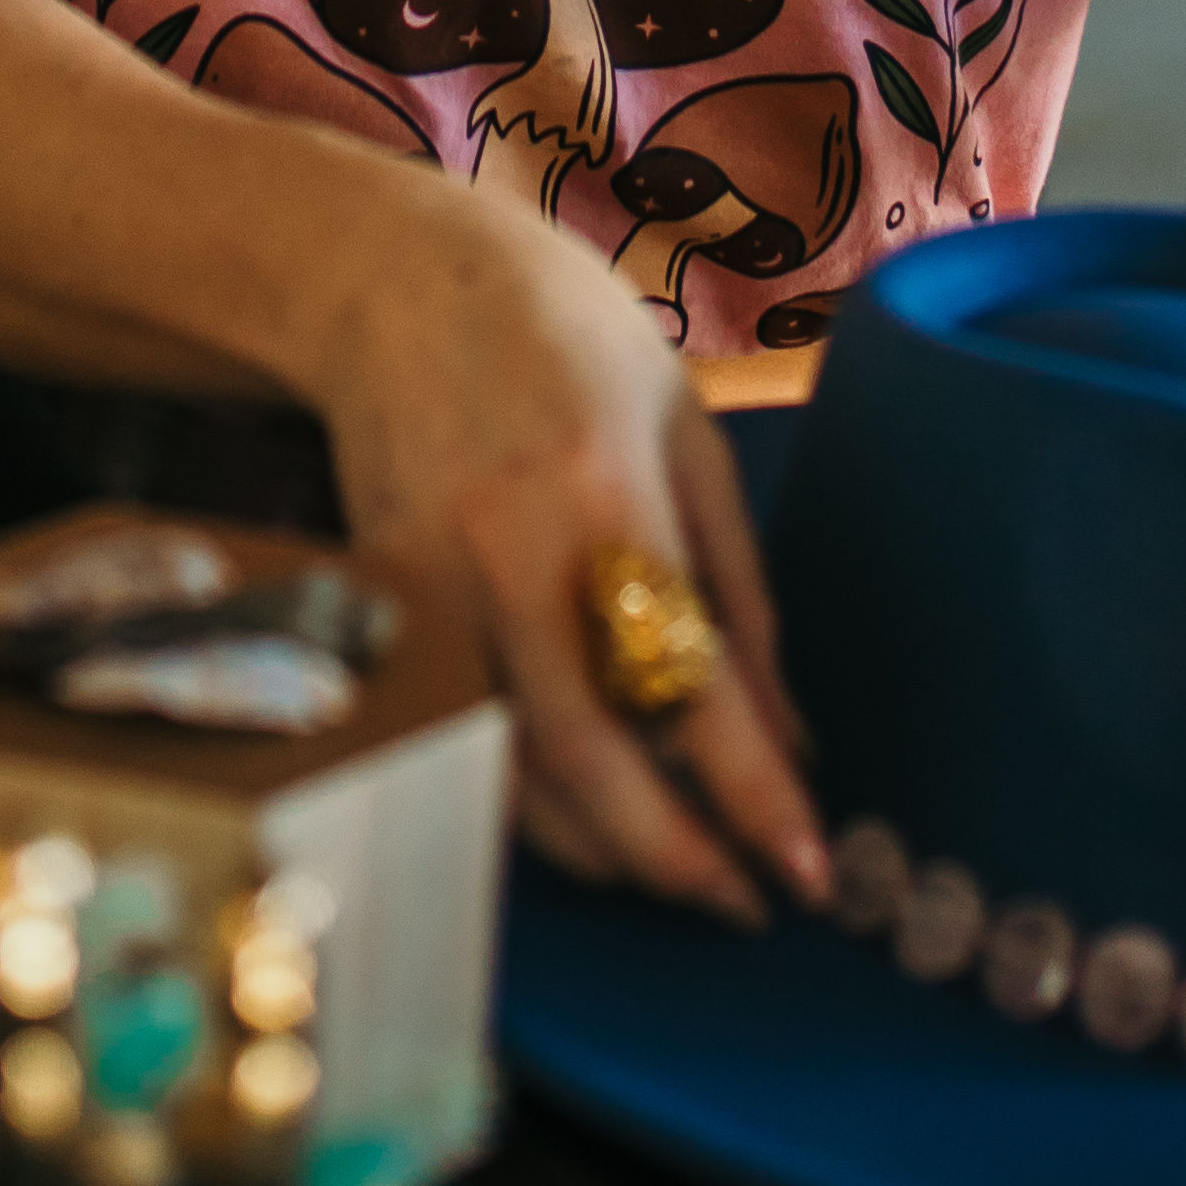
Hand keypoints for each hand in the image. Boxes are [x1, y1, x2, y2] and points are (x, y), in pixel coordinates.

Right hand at [318, 180, 825, 923]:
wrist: (393, 279)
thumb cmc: (563, 339)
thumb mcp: (686, 435)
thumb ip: (740, 590)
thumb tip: (793, 737)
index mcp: (604, 498)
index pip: (688, 687)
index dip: (753, 797)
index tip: (810, 875)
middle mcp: (505, 557)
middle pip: (589, 761)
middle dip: (675, 859)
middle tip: (743, 906)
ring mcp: (427, 591)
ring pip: (508, 775)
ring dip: (599, 849)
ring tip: (677, 871)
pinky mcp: (376, 611)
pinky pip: (454, 744)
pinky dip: (520, 801)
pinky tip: (582, 815)